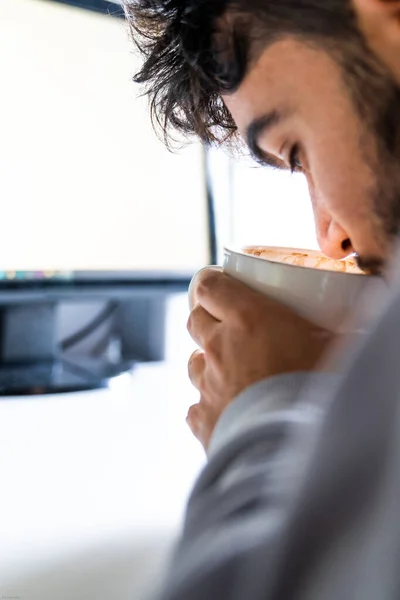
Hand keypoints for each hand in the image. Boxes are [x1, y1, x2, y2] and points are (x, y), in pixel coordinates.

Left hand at [186, 268, 333, 449]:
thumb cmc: (320, 391)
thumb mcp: (334, 348)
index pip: (210, 286)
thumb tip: (354, 322)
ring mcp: (208, 385)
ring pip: (193, 362)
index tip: (222, 287)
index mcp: (248, 319)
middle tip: (231, 329)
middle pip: (195, 320)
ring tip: (232, 371)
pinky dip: (209, 405)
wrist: (297, 449)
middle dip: (209, 320)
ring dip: (208, 363)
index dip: (213, 284)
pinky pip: (196, 407)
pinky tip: (228, 410)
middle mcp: (220, 348)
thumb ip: (333, 330)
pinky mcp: (204, 420)